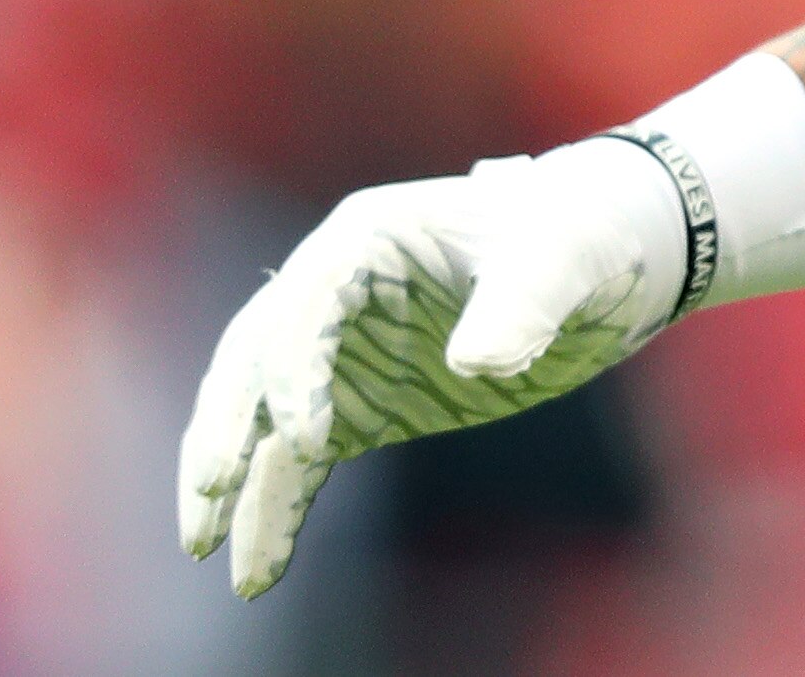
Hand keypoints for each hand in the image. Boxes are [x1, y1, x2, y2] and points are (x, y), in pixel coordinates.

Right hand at [177, 137, 692, 597]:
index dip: (297, 370)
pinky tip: (257, 571)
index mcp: (365, 239)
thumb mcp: (562, 254)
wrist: (597, 256)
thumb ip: (522, 302)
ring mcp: (338, 355)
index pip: (304, 305)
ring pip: (262, 420)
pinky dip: (276, 509)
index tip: (316, 439)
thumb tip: (481, 361)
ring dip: (232, 480)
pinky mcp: (356, 407)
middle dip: (227, 429)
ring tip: (207, 547)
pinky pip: (299, 463)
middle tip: (212, 496)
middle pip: (253, 362)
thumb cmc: (574, 233)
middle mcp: (332, 295)